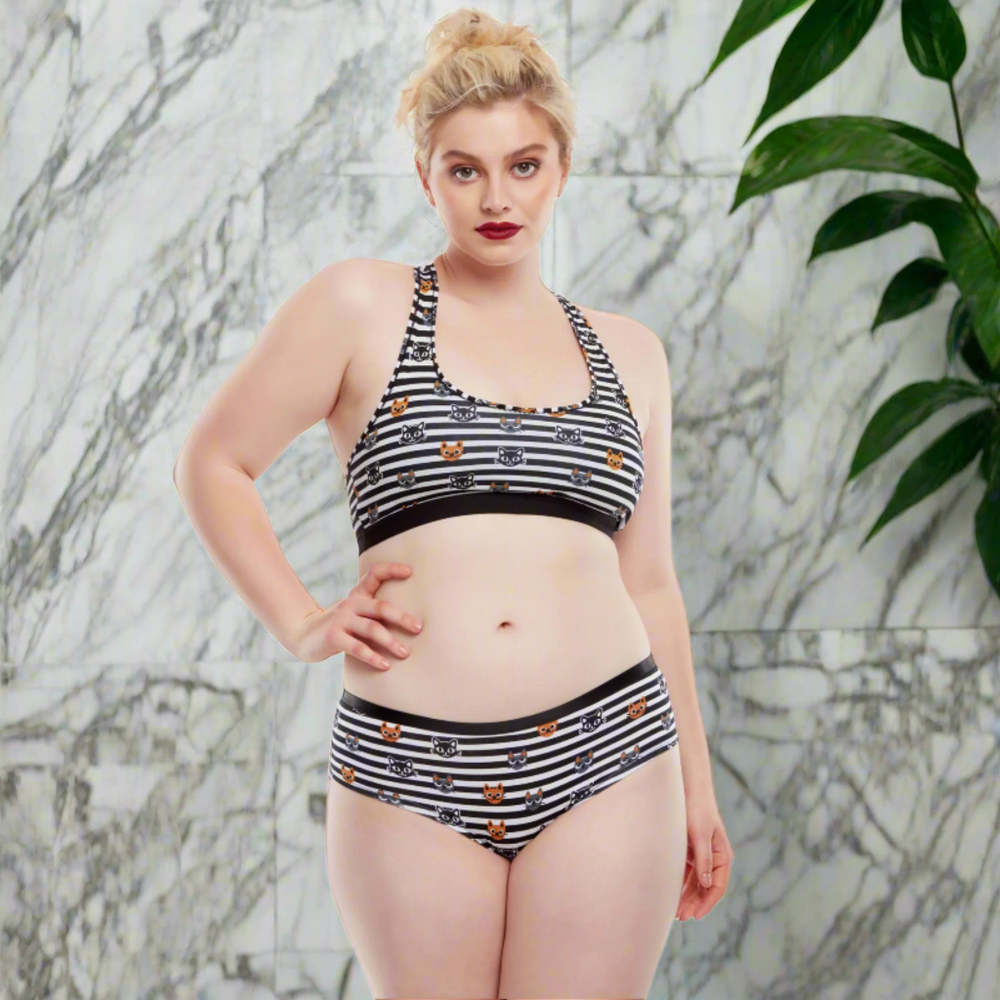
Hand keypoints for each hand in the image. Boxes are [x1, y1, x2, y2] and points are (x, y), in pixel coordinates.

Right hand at [293, 563, 422, 665]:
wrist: (306, 636)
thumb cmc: (341, 625)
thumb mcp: (356, 611)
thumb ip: (376, 610)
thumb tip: (412, 619)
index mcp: (359, 594)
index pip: (374, 574)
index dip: (391, 570)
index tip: (410, 571)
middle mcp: (351, 604)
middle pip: (380, 607)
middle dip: (402, 617)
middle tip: (419, 628)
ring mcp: (341, 619)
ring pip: (371, 629)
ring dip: (390, 642)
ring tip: (405, 652)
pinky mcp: (333, 637)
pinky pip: (357, 648)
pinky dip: (373, 657)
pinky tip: (386, 665)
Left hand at [675, 791, 733, 921]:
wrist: (688, 789)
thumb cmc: (696, 809)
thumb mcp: (700, 835)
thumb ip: (703, 859)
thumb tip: (706, 885)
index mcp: (722, 855)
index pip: (717, 886)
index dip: (707, 903)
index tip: (695, 916)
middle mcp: (714, 858)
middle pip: (706, 888)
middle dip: (695, 903)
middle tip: (682, 917)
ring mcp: (702, 855)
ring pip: (696, 882)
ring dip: (688, 897)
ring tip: (677, 912)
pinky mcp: (690, 850)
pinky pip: (687, 873)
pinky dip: (681, 884)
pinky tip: (673, 894)